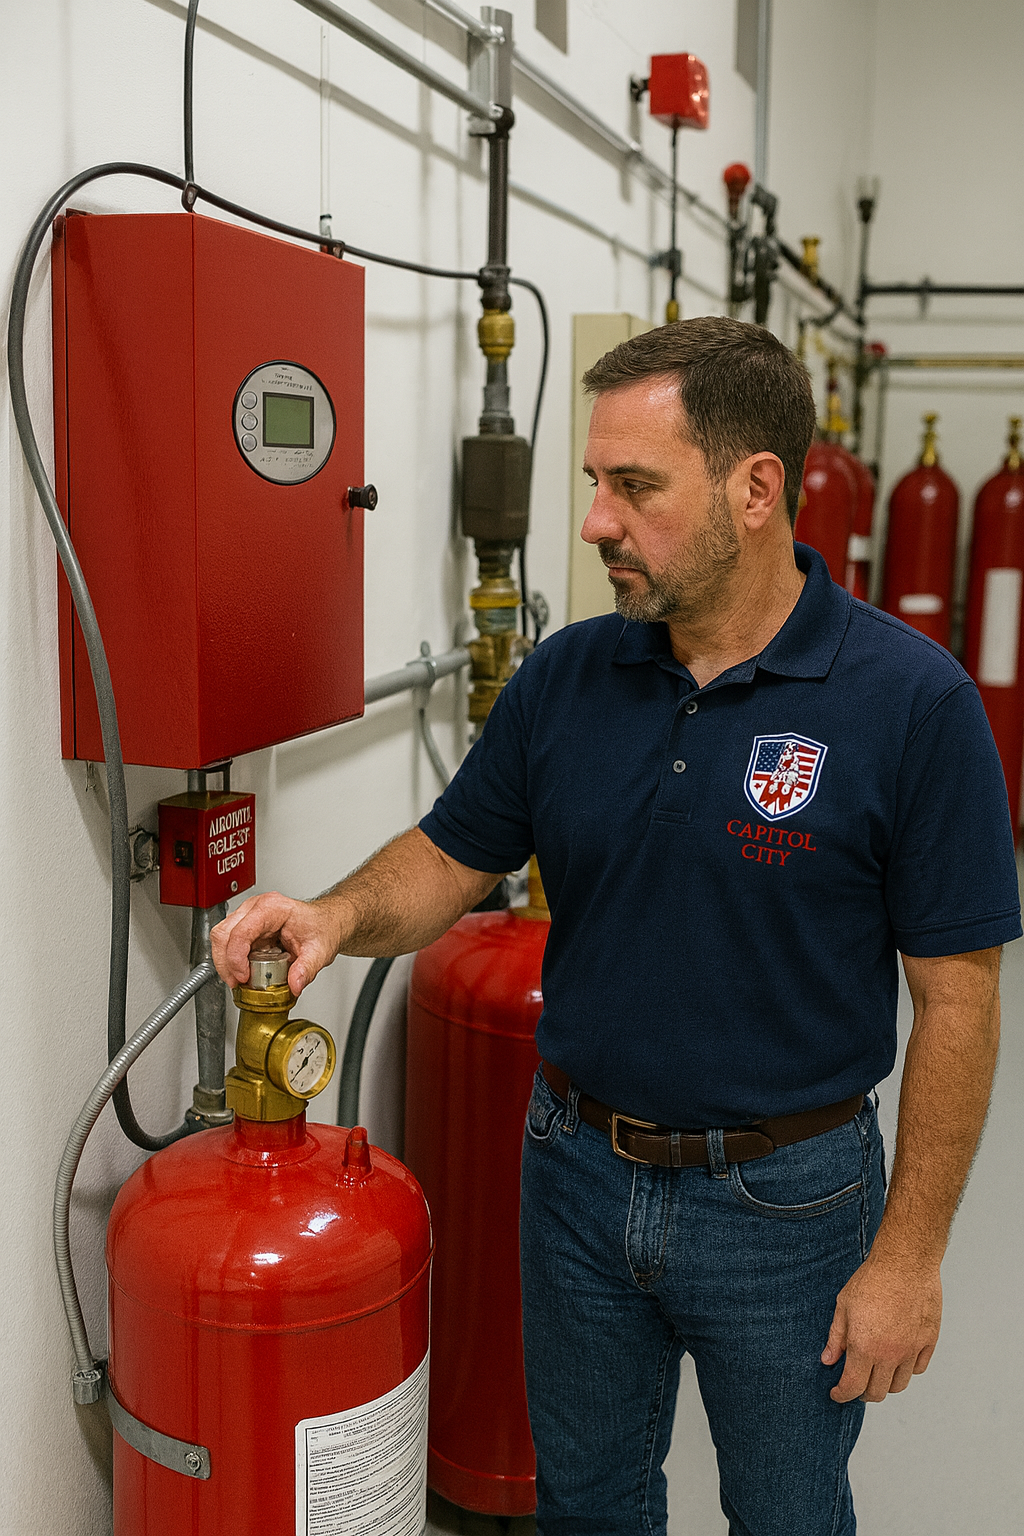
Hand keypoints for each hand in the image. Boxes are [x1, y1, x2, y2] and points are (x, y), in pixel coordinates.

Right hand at [211, 891, 344, 995]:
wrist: (324, 923)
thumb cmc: (320, 927)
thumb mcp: (320, 951)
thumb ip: (307, 969)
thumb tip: (294, 985)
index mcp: (272, 908)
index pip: (241, 931)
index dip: (236, 958)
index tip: (243, 977)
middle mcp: (255, 908)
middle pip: (223, 934)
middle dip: (226, 964)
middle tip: (239, 983)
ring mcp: (247, 916)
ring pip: (220, 939)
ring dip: (226, 964)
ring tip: (242, 980)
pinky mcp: (244, 927)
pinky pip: (227, 945)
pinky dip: (231, 962)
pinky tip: (245, 972)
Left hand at [821, 1254, 941, 1402]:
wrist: (905, 1262)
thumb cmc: (872, 1279)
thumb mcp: (844, 1305)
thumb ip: (837, 1337)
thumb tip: (828, 1360)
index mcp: (865, 1346)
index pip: (853, 1386)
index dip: (842, 1395)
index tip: (837, 1394)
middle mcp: (889, 1354)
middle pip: (877, 1392)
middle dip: (862, 1393)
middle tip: (855, 1384)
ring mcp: (911, 1350)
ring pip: (899, 1385)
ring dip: (885, 1384)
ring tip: (876, 1372)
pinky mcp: (929, 1342)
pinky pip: (918, 1368)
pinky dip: (906, 1370)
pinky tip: (897, 1359)